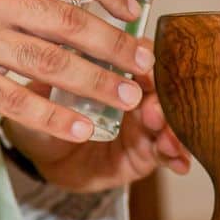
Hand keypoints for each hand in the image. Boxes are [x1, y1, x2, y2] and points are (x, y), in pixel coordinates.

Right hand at [0, 0, 150, 142]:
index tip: (131, 11)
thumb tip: (90, 8)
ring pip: (50, 65)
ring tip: (126, 99)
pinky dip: (55, 116)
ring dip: (96, 84)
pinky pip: (18, 101)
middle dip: (115, 47)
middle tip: (144, 66)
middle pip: (69, 22)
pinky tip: (82, 127)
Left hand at [0, 40, 191, 192]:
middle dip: (163, 101)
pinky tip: (180, 164)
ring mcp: (142, 124)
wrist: (40, 155)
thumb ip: (52, 80)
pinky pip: (165, 154)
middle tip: (154, 111)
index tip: (144, 70)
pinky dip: (176, 158)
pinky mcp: (143, 154)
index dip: (144, 64)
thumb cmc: (41, 115)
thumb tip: (61, 55)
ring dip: (171, 129)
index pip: (137, 60)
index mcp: (114, 71)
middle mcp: (135, 94)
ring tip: (166, 140)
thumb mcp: (40, 94)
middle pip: (160, 91)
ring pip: (167, 122)